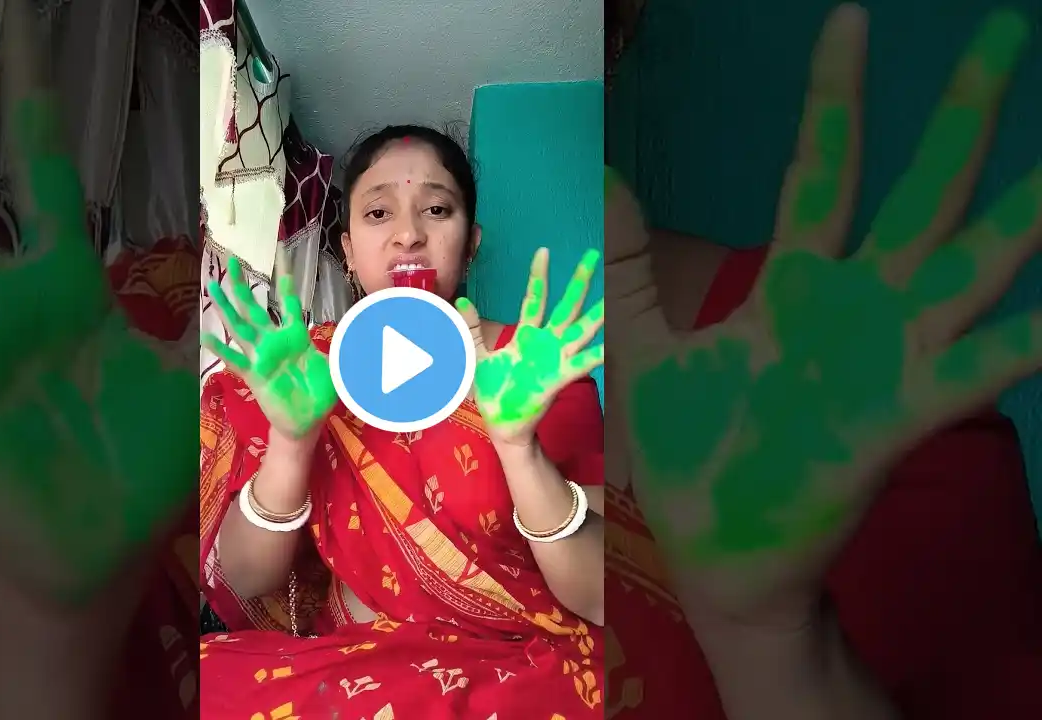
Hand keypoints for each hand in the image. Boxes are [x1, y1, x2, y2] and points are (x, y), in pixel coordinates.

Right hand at [202, 254, 336, 441]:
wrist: (306, 422)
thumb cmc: (320, 393)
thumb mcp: (340, 369)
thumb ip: (351, 353)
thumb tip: (372, 339)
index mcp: (296, 336)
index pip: (290, 304)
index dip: (285, 285)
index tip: (280, 264)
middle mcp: (275, 341)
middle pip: (256, 307)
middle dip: (243, 285)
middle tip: (232, 260)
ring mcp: (262, 356)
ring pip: (240, 326)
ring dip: (226, 307)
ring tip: (212, 287)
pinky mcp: (254, 375)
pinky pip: (236, 360)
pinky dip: (222, 349)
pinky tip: (208, 336)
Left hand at [458, 247, 604, 445]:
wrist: (502, 426)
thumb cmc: (495, 392)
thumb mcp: (477, 356)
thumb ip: (471, 328)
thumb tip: (461, 299)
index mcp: (526, 336)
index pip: (535, 299)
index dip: (539, 275)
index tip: (543, 251)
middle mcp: (545, 344)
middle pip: (566, 307)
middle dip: (579, 282)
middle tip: (594, 256)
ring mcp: (554, 360)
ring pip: (580, 330)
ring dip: (597, 314)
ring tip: (614, 295)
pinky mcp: (557, 379)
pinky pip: (579, 364)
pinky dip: (595, 355)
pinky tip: (610, 345)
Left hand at [608, 5, 1041, 626]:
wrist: (711, 549)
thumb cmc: (689, 451)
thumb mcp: (645, 343)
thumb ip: (633, 259)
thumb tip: (603, 171)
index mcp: (794, 288)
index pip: (823, 169)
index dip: (836, 97)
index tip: (849, 22)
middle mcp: (855, 308)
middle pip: (920, 192)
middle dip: (963, 115)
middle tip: (1007, 30)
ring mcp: (888, 357)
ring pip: (973, 262)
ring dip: (1026, 210)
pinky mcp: (902, 414)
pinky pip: (985, 365)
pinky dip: (1030, 337)